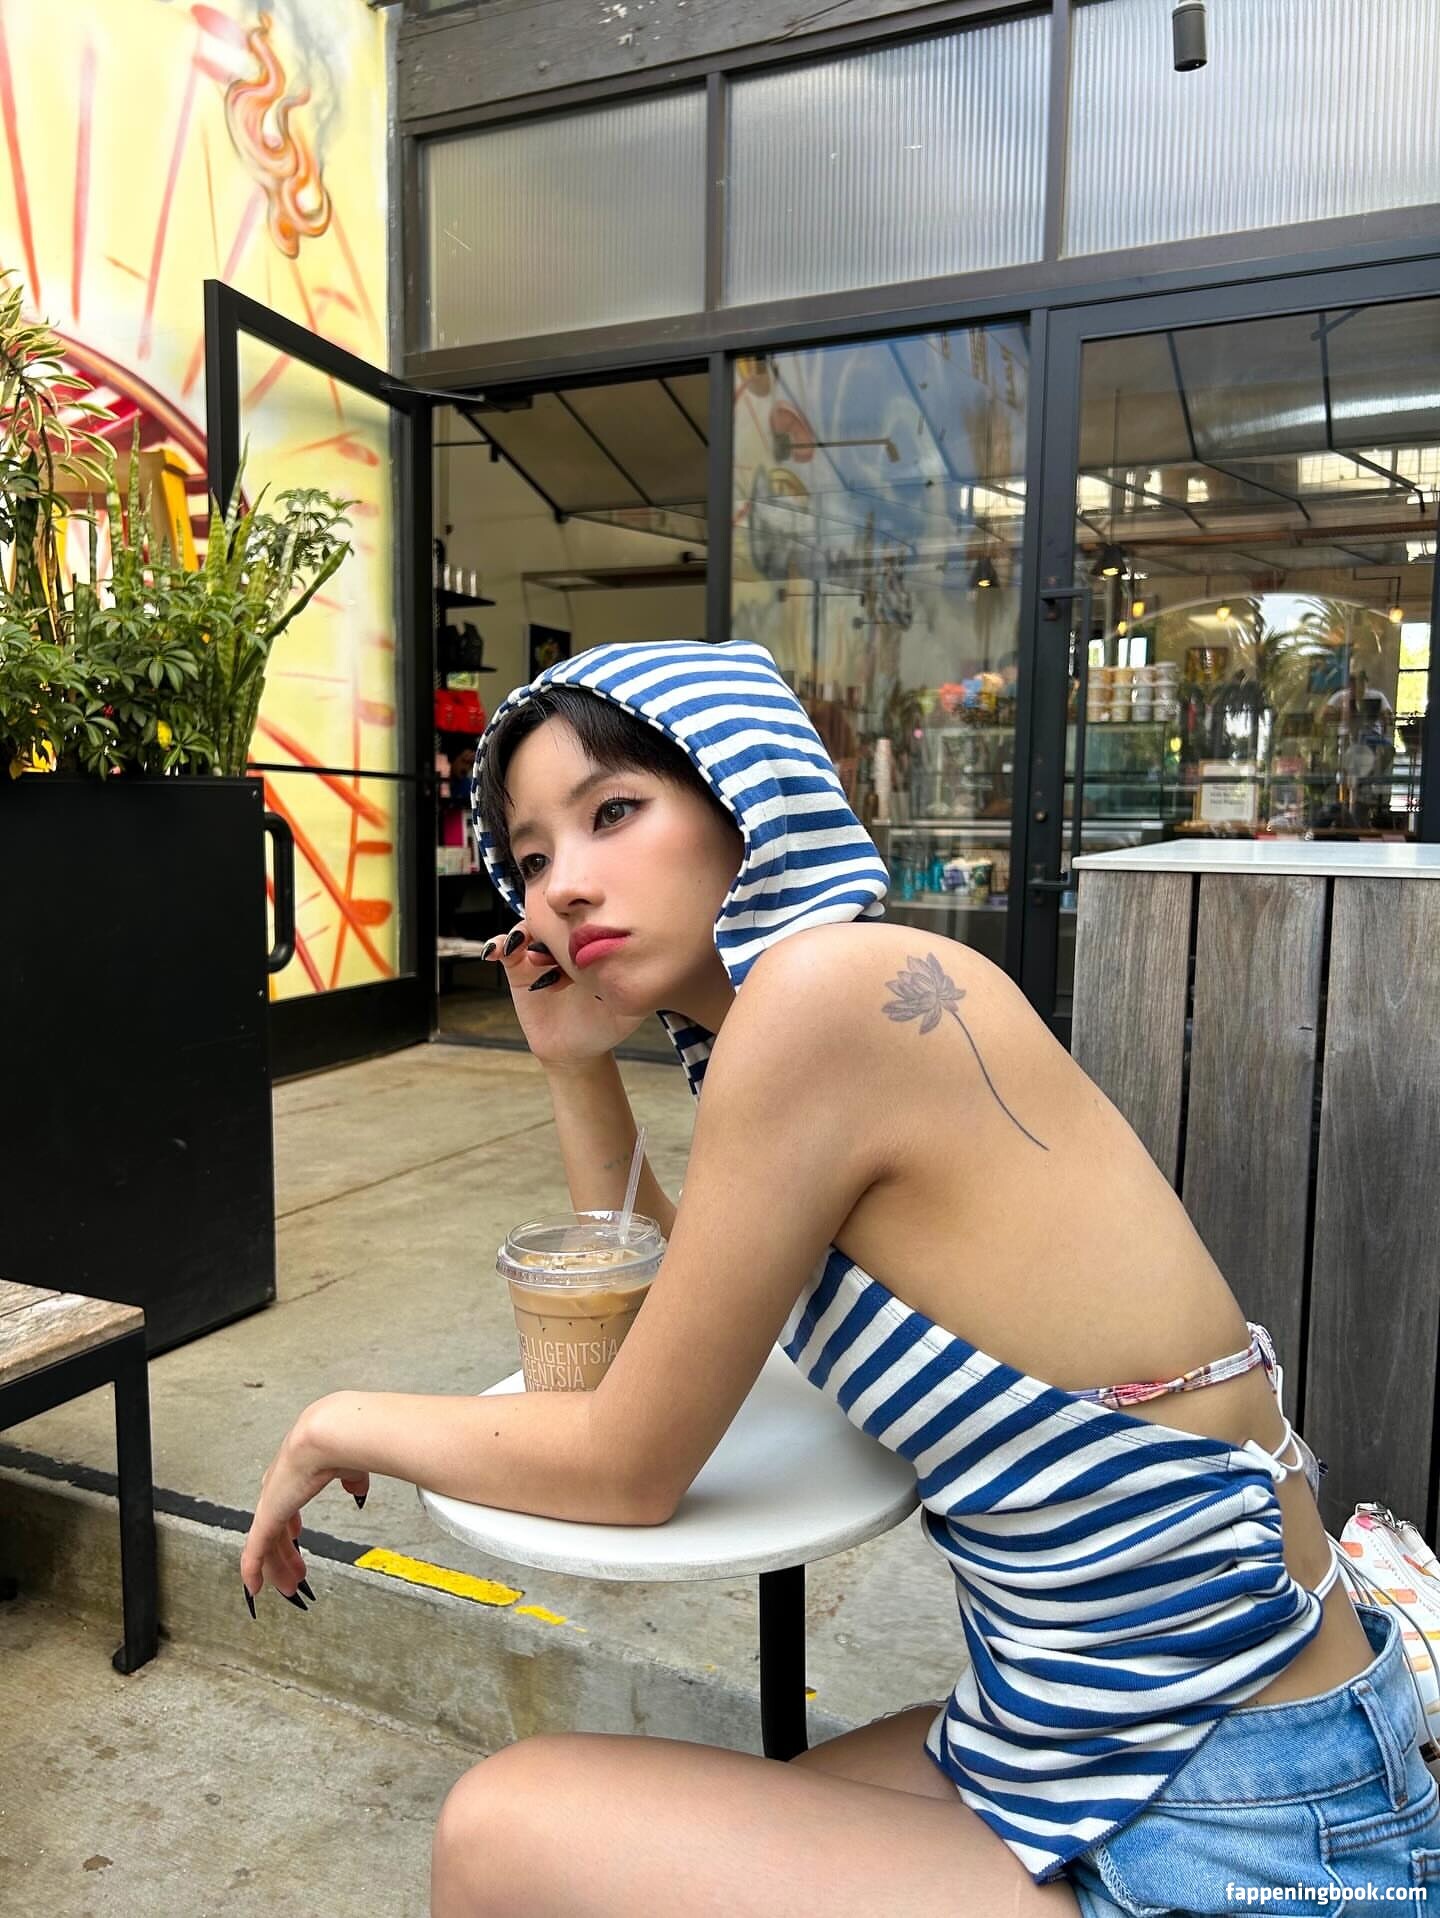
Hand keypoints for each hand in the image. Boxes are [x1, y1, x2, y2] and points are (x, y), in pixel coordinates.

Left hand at [240, 1408, 369, 1612]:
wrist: (329, 1436)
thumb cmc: (340, 1442)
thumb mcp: (351, 1465)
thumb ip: (351, 1478)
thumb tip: (356, 1487)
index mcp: (295, 1475)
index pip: (286, 1507)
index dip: (291, 1525)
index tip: (297, 1537)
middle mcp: (277, 1489)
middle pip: (276, 1530)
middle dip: (285, 1555)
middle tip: (295, 1574)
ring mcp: (269, 1505)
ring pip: (266, 1547)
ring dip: (277, 1569)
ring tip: (288, 1588)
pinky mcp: (265, 1519)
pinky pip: (254, 1553)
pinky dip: (253, 1572)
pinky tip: (253, 1588)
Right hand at [483, 920, 647, 1069]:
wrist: (575, 1050)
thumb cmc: (605, 1026)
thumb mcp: (628, 1009)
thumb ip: (636, 989)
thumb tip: (648, 969)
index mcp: (593, 947)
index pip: (584, 920)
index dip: (580, 923)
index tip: (581, 937)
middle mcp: (567, 944)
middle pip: (555, 917)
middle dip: (552, 923)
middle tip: (555, 944)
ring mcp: (541, 954)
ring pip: (529, 928)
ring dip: (527, 935)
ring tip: (534, 956)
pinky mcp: (519, 969)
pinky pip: (504, 949)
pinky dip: (498, 945)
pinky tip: (497, 953)